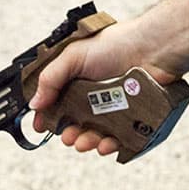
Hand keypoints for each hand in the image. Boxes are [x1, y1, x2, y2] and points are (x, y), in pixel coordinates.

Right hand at [28, 17, 181, 156]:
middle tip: (67, 137)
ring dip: (86, 141)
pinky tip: (104, 144)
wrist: (153, 49)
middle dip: (68, 133)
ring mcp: (114, 108)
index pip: (57, 102)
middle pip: (76, 122)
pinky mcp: (132, 119)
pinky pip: (119, 138)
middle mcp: (95, 95)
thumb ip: (51, 78)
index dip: (48, 116)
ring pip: (95, 133)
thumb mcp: (74, 56)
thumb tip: (35, 103)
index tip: (40, 127)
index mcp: (78, 80)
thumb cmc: (116, 44)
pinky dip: (109, 144)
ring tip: (83, 142)